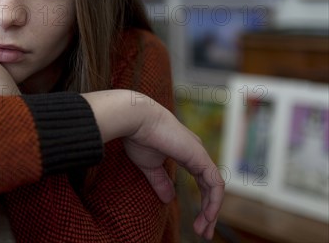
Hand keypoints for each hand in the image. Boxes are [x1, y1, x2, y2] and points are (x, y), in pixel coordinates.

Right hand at [83, 90, 223, 239]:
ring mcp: (200, 154)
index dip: (201, 202)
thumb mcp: (149, 165)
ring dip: (212, 211)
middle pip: (210, 187)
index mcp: (185, 153)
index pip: (201, 182)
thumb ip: (161, 181)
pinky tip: (208, 215)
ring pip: (215, 188)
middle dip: (208, 211)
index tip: (195, 223)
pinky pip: (215, 184)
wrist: (136, 119)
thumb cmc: (138, 137)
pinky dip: (213, 202)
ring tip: (204, 230)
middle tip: (203, 232)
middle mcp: (196, 153)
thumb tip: (169, 199)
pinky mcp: (200, 157)